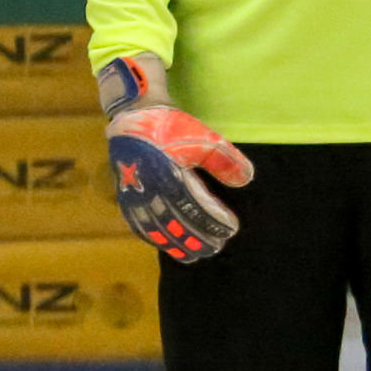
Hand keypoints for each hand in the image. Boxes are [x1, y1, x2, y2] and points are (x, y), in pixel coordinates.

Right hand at [98, 54, 252, 261]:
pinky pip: (136, 222)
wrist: (132, 115)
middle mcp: (150, 189)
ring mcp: (134, 194)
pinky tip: (161, 243)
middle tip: (215, 248)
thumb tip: (246, 181)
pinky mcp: (124, 194)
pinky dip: (150, 236)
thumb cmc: (170, 126)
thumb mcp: (203, 137)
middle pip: (175, 223)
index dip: (214, 222)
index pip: (196, 208)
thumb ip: (225, 161)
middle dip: (197, 238)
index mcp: (170, 176)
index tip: (231, 230)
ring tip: (192, 255)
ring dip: (174, 243)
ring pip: (155, 227)